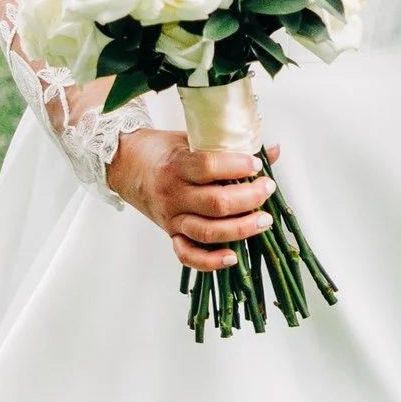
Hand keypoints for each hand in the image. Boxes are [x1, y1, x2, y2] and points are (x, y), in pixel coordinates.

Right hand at [111, 124, 275, 273]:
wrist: (127, 165)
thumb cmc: (164, 151)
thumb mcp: (192, 139)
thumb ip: (229, 147)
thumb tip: (273, 151)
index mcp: (177, 165)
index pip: (210, 166)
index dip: (238, 166)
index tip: (256, 164)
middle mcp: (173, 194)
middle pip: (216, 203)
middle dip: (249, 198)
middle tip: (267, 189)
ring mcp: (172, 218)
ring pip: (207, 232)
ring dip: (240, 229)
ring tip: (264, 220)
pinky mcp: (171, 234)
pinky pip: (188, 255)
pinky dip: (210, 262)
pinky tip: (232, 257)